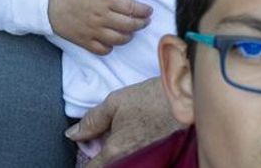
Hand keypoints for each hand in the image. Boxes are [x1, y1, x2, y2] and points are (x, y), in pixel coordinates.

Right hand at [48, 0, 151, 54]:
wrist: (46, 0)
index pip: (132, 8)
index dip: (144, 11)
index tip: (149, 11)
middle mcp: (101, 17)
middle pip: (129, 25)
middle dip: (141, 24)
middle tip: (145, 21)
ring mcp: (93, 31)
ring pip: (119, 39)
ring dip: (129, 36)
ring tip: (131, 32)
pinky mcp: (84, 41)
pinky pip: (102, 50)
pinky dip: (110, 48)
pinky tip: (112, 41)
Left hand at [65, 77, 182, 166]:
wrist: (188, 98)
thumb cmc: (151, 98)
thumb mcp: (116, 102)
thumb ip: (92, 120)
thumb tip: (72, 135)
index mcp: (115, 151)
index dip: (86, 162)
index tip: (87, 153)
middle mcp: (129, 163)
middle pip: (109, 167)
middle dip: (103, 160)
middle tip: (105, 142)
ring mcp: (146, 163)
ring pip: (123, 165)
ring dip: (117, 158)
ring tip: (123, 139)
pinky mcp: (159, 160)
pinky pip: (138, 162)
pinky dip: (131, 156)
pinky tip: (135, 141)